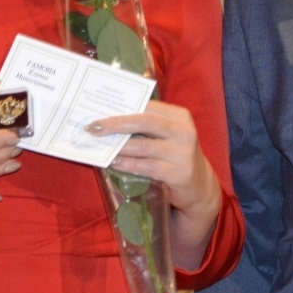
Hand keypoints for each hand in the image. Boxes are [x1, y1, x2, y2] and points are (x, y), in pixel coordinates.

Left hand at [87, 101, 221, 268]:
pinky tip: (115, 163)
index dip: (123, 107)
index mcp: (179, 116)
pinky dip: (129, 164)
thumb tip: (109, 121)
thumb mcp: (166, 137)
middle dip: (116, 123)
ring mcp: (183, 153)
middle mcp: (183, 131)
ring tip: (101, 146)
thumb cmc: (175, 156)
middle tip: (93, 127)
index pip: (148, 106)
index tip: (100, 109)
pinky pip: (148, 167)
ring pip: (144, 146)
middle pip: (145, 121)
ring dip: (119, 146)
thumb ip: (145, 127)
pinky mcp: (179, 173)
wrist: (198, 186)